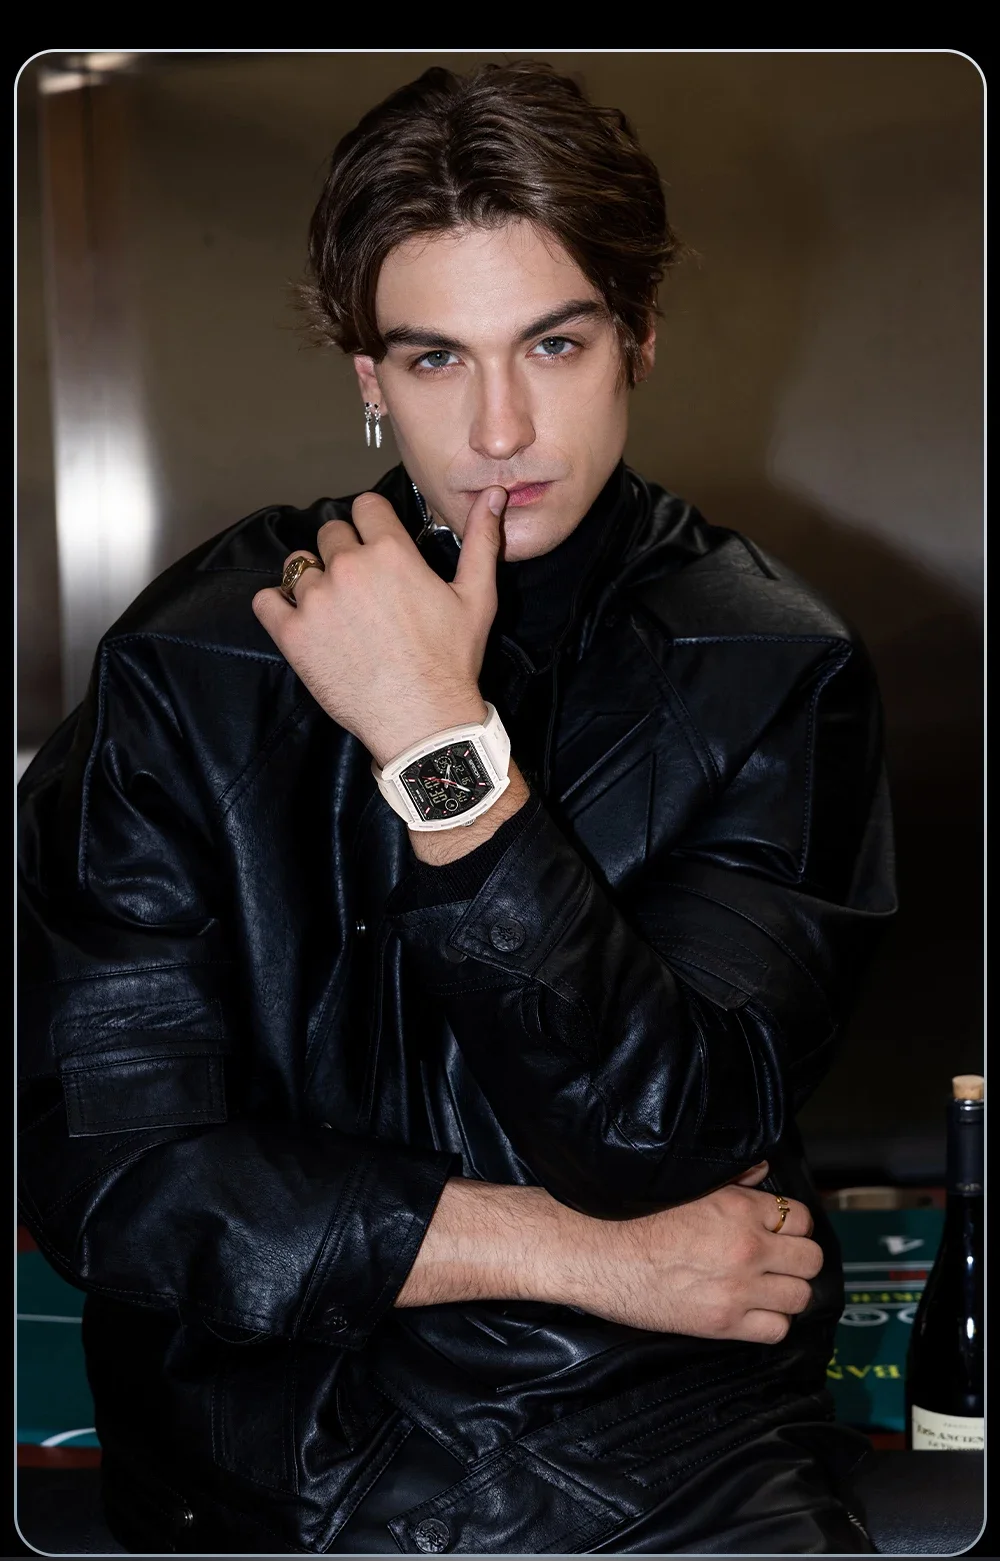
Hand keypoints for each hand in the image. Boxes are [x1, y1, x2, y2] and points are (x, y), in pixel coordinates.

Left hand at [252, 486, 507, 766]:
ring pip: (298, 566)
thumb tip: (494, 494)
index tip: (378, 546)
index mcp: (391, 552)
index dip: (372, 523)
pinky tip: (298, 620)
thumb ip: (482, 540)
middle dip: (343, 551)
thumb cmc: (452, 660)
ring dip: (313, 580)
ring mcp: (316, 599)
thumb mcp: (477, 596)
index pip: (365, 506)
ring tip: (333, 610)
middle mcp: (348, 566)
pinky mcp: (292, 633)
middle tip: (360, 586)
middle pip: (330, 533)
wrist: (422, 720)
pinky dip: (276, 606)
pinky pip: (265, 601)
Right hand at [555, 1161, 822, 1344]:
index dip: (792, 1226)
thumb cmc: (632, 1215)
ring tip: (767, 1288)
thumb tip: (762, 1173)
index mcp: (739, 1207)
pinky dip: (770, 1322)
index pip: (801, 1217)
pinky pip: (776, 1329)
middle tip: (778, 1261)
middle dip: (798, 1259)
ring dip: (787, 1291)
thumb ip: (734, 1181)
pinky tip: (752, 1311)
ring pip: (800, 1296)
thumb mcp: (688, 1186)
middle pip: (810, 1258)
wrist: (594, 1250)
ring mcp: (738, 1288)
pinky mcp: (723, 1323)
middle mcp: (747, 1246)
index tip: (779, 1232)